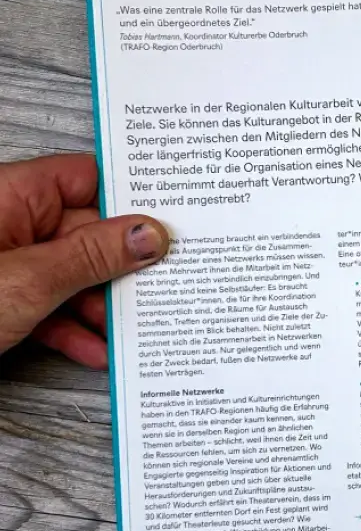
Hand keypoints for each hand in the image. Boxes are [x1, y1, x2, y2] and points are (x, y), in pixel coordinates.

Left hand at [0, 154, 168, 368]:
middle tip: (165, 288)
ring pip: (69, 273)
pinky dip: (70, 328)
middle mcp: (7, 221)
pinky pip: (46, 304)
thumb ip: (92, 255)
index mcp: (10, 195)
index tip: (174, 223)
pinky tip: (95, 351)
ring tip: (132, 331)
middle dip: (123, 265)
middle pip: (85, 231)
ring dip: (101, 306)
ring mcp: (2, 263)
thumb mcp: (26, 282)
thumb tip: (149, 233)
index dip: (132, 199)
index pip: (88, 179)